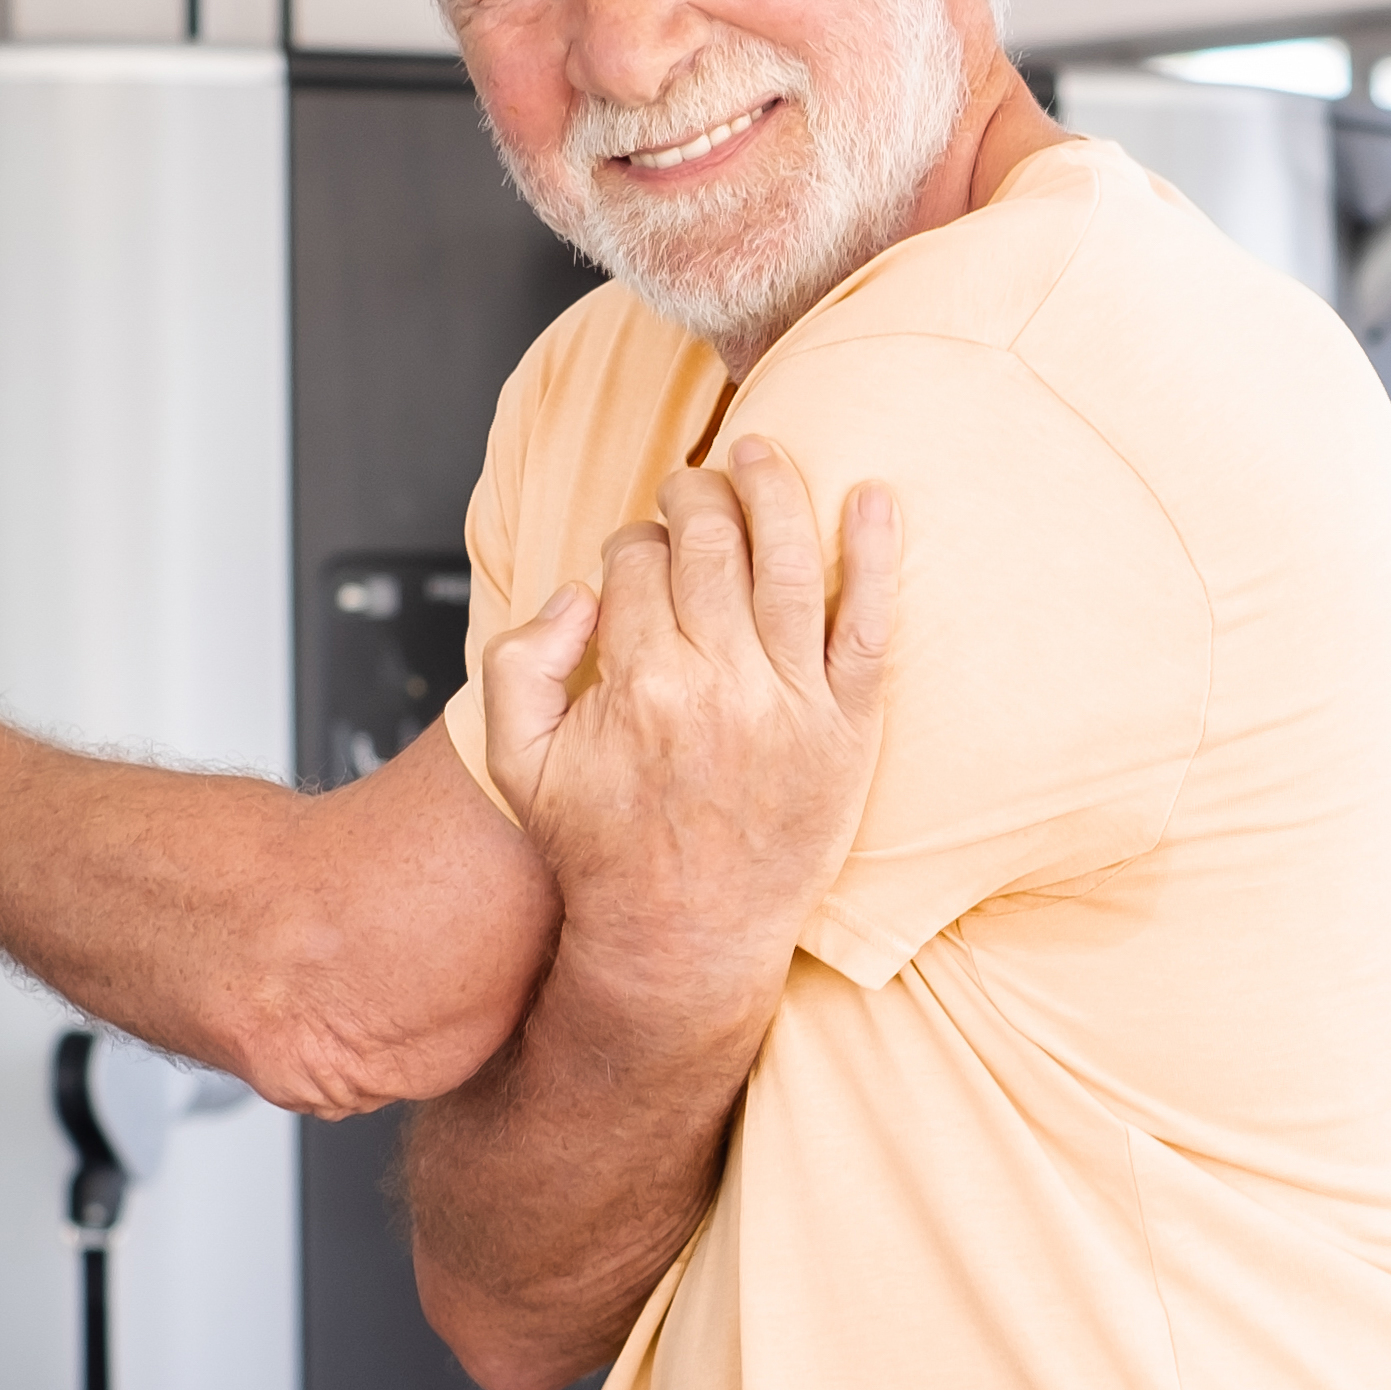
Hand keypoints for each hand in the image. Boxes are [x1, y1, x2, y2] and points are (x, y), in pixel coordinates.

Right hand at [477, 435, 899, 1000]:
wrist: (685, 938)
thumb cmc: (601, 847)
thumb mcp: (515, 761)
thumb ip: (516, 662)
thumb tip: (579, 590)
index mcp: (635, 682)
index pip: (635, 560)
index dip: (632, 540)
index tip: (638, 554)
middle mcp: (716, 683)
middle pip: (709, 542)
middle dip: (696, 493)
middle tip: (694, 486)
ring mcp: (790, 702)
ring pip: (786, 558)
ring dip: (773, 487)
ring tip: (762, 453)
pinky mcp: (847, 726)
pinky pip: (869, 622)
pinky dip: (876, 553)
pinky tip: (874, 496)